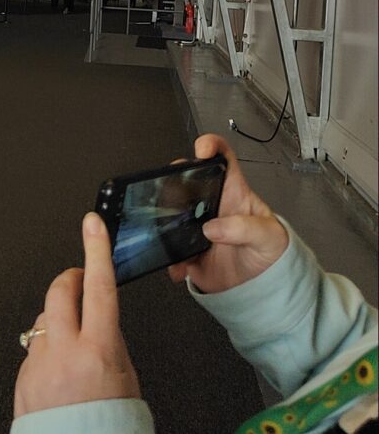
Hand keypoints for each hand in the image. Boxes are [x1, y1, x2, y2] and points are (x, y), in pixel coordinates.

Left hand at [14, 213, 140, 417]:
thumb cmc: (108, 424)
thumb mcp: (128, 381)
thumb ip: (113, 346)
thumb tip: (102, 324)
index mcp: (98, 350)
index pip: (99, 288)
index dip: (96, 251)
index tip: (92, 225)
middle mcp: (64, 352)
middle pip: (59, 292)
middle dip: (69, 277)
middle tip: (78, 278)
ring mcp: (38, 362)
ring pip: (44, 321)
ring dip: (59, 321)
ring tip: (76, 344)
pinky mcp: (22, 375)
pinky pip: (34, 349)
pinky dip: (48, 351)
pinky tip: (61, 372)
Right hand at [166, 134, 287, 292]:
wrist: (261, 288)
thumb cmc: (272, 254)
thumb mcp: (269, 237)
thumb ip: (245, 228)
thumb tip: (213, 227)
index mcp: (234, 194)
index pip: (223, 159)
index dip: (211, 147)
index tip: (201, 150)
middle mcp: (211, 205)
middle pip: (186, 179)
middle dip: (174, 180)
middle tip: (172, 192)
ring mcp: (195, 225)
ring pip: (170, 211)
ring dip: (164, 221)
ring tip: (171, 234)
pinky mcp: (185, 248)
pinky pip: (168, 247)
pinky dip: (170, 258)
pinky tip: (181, 266)